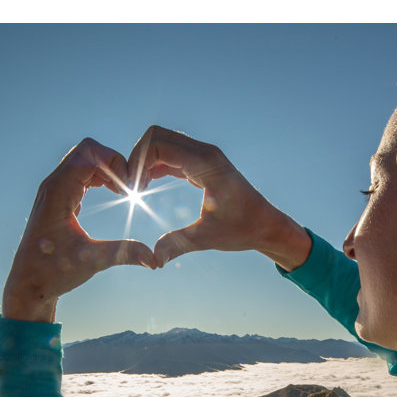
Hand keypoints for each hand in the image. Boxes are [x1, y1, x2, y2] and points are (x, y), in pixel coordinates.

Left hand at [3, 138, 155, 321]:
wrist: (29, 283)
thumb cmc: (53, 272)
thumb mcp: (91, 262)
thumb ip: (124, 255)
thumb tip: (156, 260)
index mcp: (58, 191)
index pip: (89, 153)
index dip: (115, 162)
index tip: (130, 187)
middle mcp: (53, 184)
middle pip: (87, 150)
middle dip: (113, 162)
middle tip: (131, 186)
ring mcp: (54, 189)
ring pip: (84, 160)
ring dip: (107, 169)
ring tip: (124, 190)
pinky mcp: (59, 198)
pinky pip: (81, 173)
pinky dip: (100, 177)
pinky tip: (114, 194)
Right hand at [125, 125, 311, 269]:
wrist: (266, 225)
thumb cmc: (243, 229)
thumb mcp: (208, 238)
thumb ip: (178, 245)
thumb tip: (153, 260)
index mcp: (206, 163)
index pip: (159, 143)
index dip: (138, 162)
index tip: (131, 189)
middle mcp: (204, 152)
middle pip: (157, 136)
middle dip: (137, 157)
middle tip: (130, 187)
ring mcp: (203, 156)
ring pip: (162, 142)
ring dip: (145, 161)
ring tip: (136, 189)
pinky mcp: (201, 164)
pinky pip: (170, 154)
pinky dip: (155, 165)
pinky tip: (146, 186)